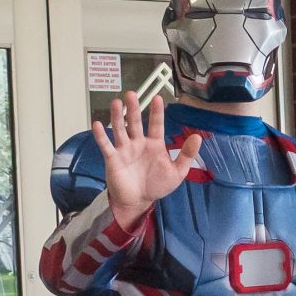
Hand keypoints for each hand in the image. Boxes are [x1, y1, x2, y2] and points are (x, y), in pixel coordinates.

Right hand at [94, 94, 199, 222]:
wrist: (138, 201)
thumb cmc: (157, 185)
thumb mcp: (177, 172)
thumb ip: (186, 155)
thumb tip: (198, 137)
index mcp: (154, 144)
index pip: (156, 124)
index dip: (156, 112)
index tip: (158, 98)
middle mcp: (138, 142)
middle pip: (135, 122)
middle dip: (133, 108)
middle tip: (132, 94)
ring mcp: (124, 149)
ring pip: (120, 129)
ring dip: (117, 116)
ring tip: (116, 103)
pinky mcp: (113, 158)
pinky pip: (106, 145)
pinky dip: (101, 135)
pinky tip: (97, 124)